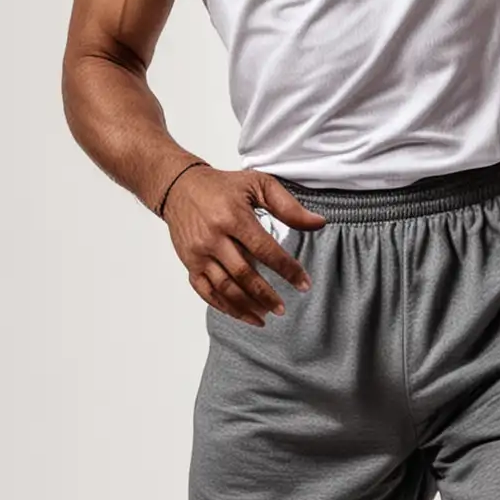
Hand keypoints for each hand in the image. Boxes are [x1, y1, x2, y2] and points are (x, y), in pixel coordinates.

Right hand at [162, 164, 325, 325]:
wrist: (180, 187)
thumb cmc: (223, 185)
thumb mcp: (258, 184)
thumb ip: (288, 206)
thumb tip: (319, 222)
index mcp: (233, 217)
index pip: (265, 249)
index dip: (287, 269)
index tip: (304, 284)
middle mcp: (214, 237)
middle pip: (244, 274)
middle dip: (265, 295)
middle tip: (283, 308)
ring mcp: (198, 253)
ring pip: (224, 288)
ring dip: (246, 306)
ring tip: (266, 315)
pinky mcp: (189, 264)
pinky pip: (206, 292)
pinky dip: (225, 307)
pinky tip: (242, 313)